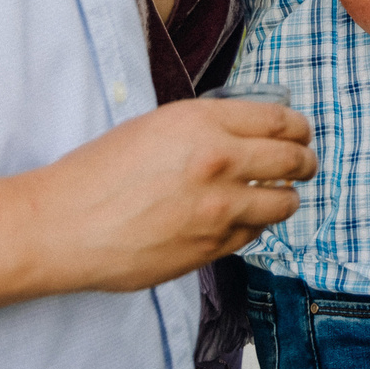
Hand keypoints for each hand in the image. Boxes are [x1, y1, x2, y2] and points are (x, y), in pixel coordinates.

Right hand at [21, 98, 317, 295]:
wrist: (63, 226)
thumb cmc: (98, 172)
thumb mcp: (154, 127)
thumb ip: (205, 127)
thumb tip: (247, 133)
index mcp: (203, 122)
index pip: (279, 120)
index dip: (299, 127)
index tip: (302, 133)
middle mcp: (218, 162)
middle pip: (293, 160)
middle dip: (306, 161)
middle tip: (306, 164)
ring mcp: (218, 209)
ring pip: (284, 203)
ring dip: (287, 198)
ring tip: (281, 196)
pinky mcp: (211, 248)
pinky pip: (254, 234)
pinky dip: (256, 225)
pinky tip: (242, 219)